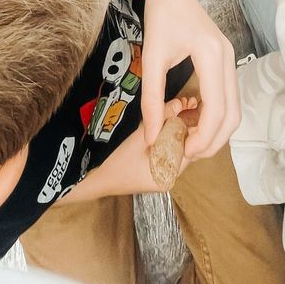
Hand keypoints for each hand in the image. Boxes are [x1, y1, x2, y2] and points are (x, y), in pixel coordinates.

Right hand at [64, 97, 199, 200]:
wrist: (94, 180)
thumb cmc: (115, 162)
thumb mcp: (139, 138)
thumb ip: (160, 121)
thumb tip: (180, 103)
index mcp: (170, 174)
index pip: (190, 147)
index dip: (190, 126)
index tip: (188, 106)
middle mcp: (170, 178)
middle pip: (184, 148)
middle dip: (183, 126)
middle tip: (182, 104)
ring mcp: (162, 176)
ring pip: (176, 148)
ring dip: (174, 131)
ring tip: (173, 110)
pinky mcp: (154, 171)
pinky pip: (167, 152)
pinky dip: (166, 138)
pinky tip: (163, 124)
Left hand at [139, 0, 239, 160]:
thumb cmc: (160, 15)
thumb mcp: (152, 56)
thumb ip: (151, 99)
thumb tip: (151, 137)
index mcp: (212, 55)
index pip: (217, 109)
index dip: (203, 137)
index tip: (182, 153)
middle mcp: (228, 58)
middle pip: (233, 115)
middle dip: (213, 141)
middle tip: (187, 154)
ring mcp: (230, 58)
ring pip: (234, 108)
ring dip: (216, 130)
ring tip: (189, 141)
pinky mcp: (226, 60)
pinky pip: (228, 96)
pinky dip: (216, 115)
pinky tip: (194, 121)